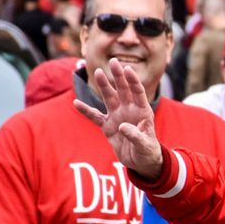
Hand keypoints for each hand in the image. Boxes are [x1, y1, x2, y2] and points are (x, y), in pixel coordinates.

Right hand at [73, 58, 163, 179]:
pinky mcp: (108, 126)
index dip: (133, 81)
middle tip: (113, 61)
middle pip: (123, 90)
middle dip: (118, 76)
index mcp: (142, 112)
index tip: (128, 69)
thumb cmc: (148, 152)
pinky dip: (86, 111)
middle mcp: (129, 110)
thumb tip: (123, 126)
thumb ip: (136, 135)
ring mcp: (117, 116)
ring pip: (109, 98)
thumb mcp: (145, 145)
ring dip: (104, 86)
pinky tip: (76, 103)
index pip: (138, 93)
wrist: (141, 162)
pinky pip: (95, 116)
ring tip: (98, 72)